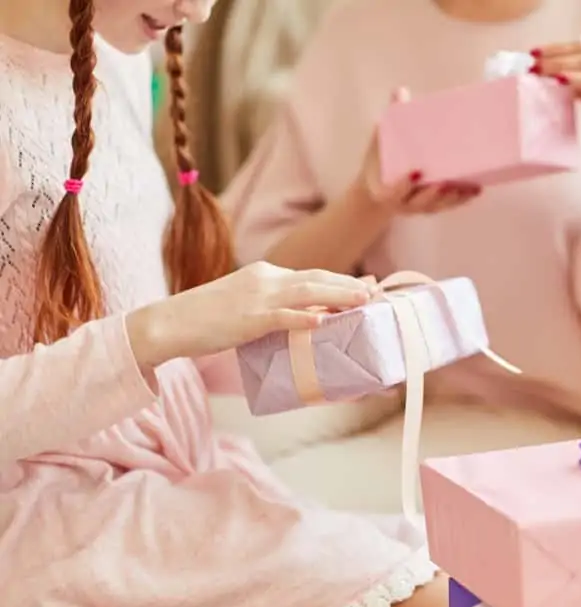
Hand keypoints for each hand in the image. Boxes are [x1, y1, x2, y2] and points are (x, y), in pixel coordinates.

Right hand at [126, 262, 371, 367]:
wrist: (168, 323)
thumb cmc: (206, 319)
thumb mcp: (244, 305)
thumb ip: (273, 307)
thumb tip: (306, 319)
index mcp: (264, 274)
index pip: (311, 274)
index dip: (341, 279)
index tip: (366, 284)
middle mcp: (265, 279)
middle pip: (316, 278)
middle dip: (348, 285)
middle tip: (376, 292)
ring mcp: (256, 297)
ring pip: (307, 292)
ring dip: (339, 296)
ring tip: (364, 301)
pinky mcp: (247, 318)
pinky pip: (281, 317)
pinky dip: (304, 319)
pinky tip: (323, 323)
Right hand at [355, 87, 481, 215]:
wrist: (376, 195)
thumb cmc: (379, 165)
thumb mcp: (379, 143)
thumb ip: (388, 122)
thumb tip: (400, 91)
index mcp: (384, 190)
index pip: (392, 190)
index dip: (403, 184)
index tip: (414, 172)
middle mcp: (403, 203)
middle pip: (419, 202)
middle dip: (434, 194)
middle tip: (447, 183)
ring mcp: (418, 207)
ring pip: (436, 206)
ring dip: (453, 198)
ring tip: (471, 187)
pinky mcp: (430, 207)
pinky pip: (446, 207)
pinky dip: (461, 200)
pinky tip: (476, 190)